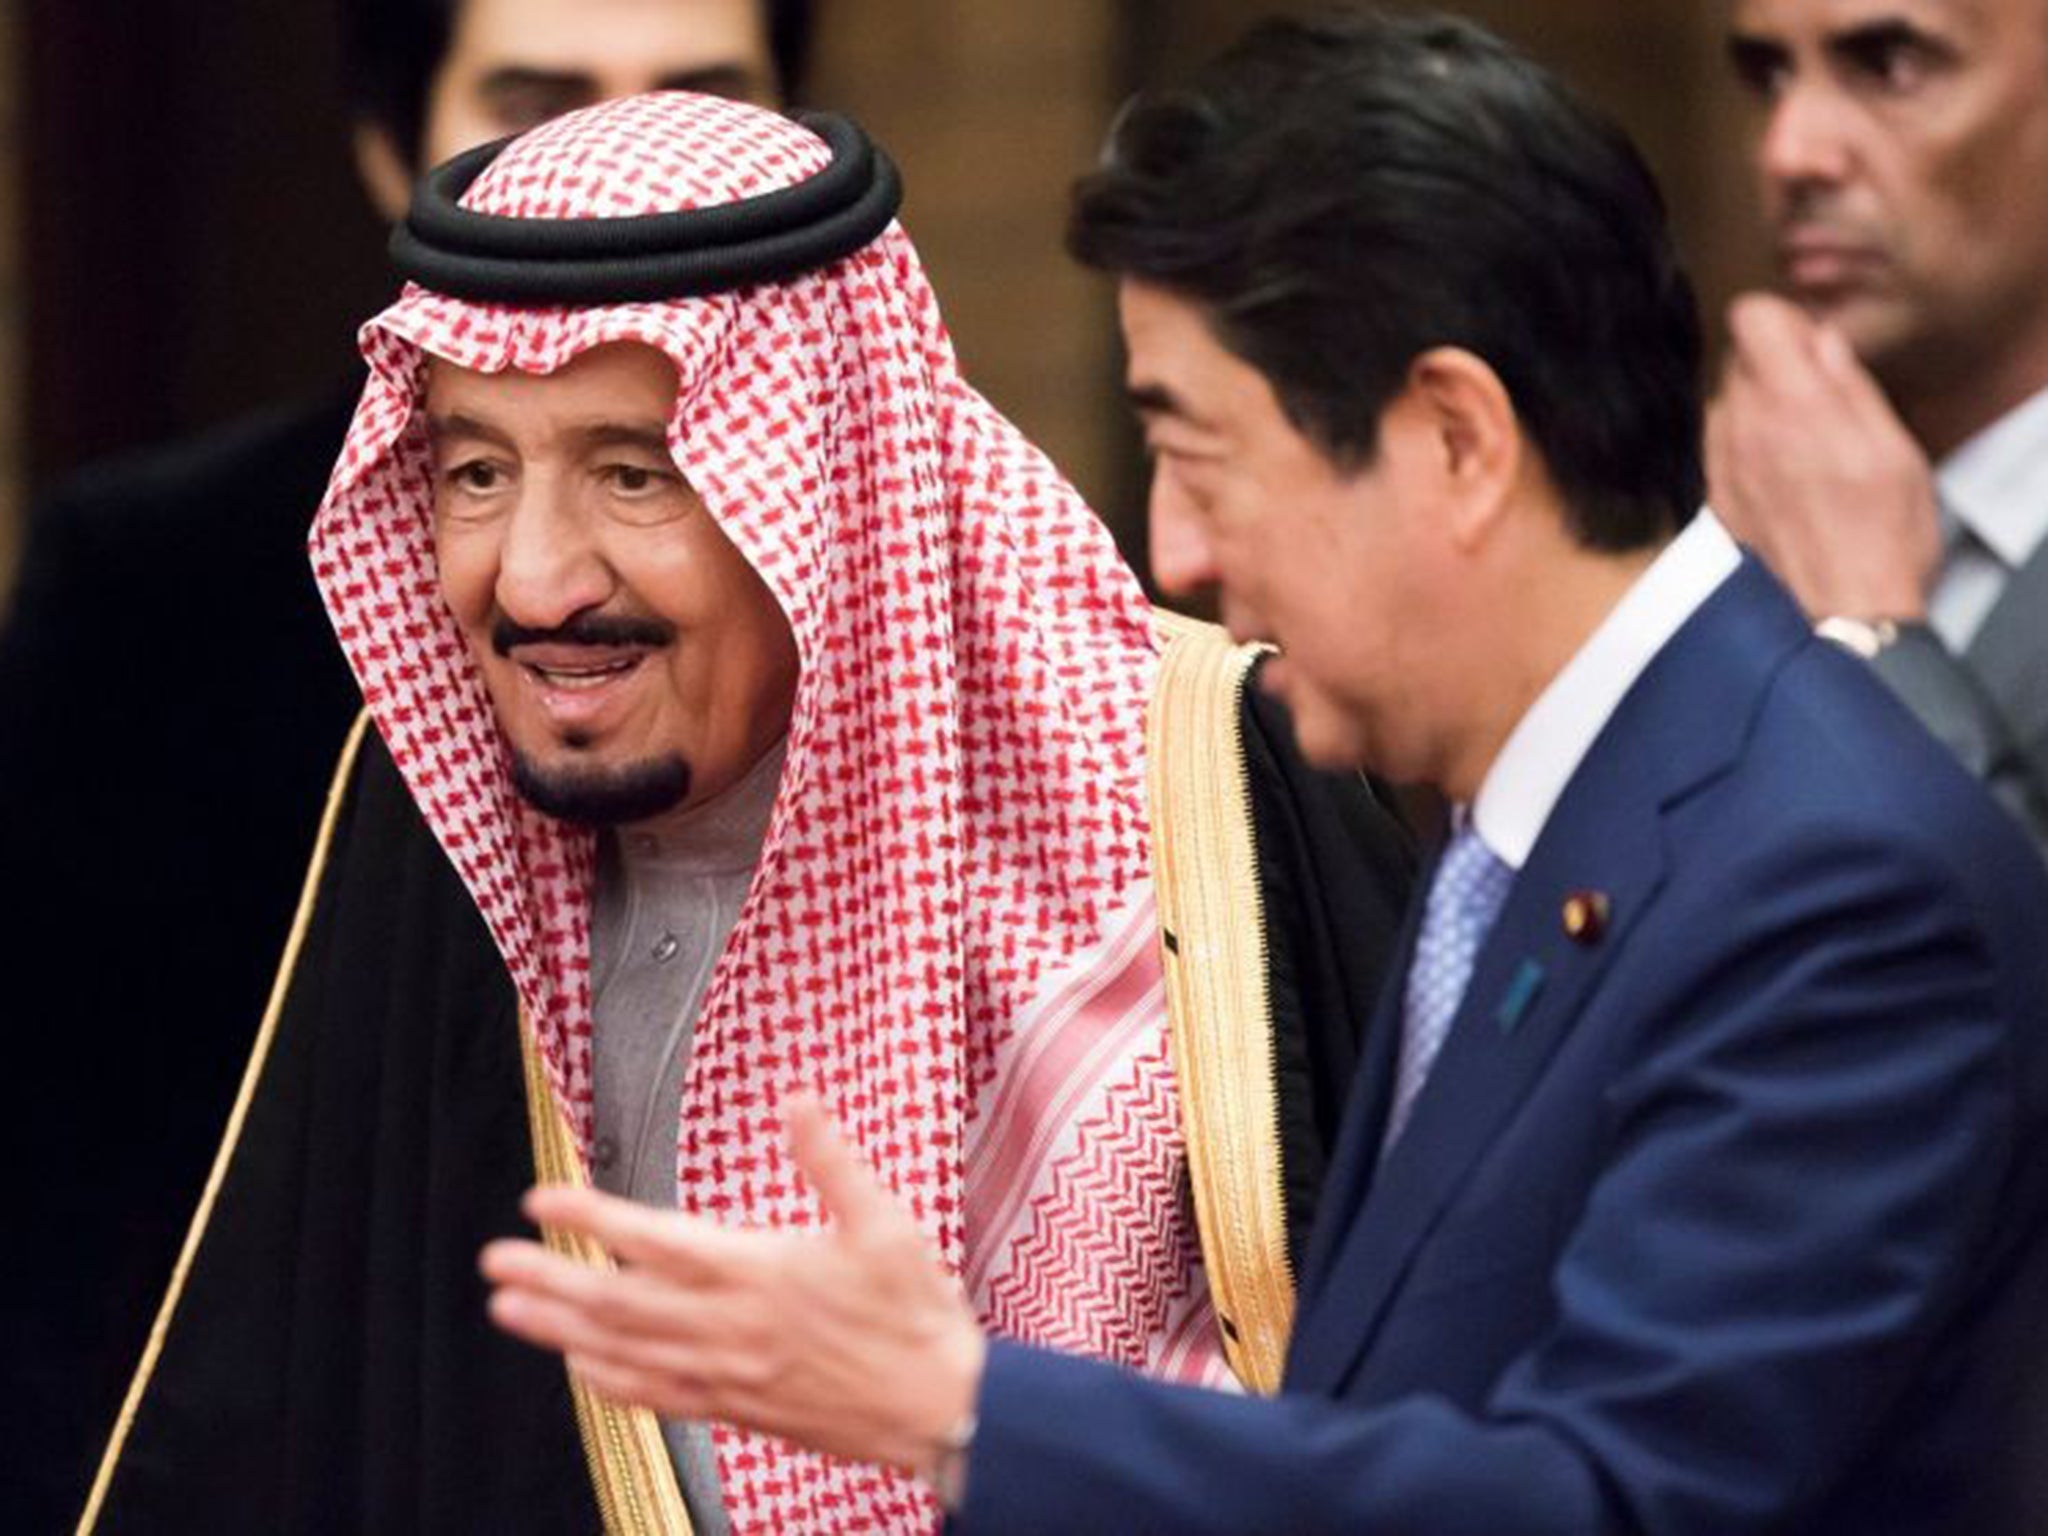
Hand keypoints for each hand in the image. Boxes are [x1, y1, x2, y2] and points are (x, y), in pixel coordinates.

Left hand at [480, 1092, 986, 1479]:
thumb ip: (833, 1161)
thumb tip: (798, 1101)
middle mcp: (732, 1327)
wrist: (942, 1410)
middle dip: (550, 1280)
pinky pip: (658, 1397)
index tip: (544, 1199)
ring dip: (561, 1331)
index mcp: (761, 1273)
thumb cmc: (917, 1317)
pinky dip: (610, 1382)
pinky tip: (583, 1370)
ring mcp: (730, 1373)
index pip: (655, 1240)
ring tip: (511, 1312)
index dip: (592, 1217)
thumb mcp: (888, 1223)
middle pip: (619, 1302)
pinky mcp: (739, 1408)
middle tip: (496, 1264)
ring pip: (625, 1353)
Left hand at [1707, 292, 1939, 619]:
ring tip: (1803, 446)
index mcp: (1793, 403)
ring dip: (1759, 408)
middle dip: (1776, 366)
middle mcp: (1743, 426)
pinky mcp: (1713, 495)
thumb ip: (1849, 385)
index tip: (1811, 343)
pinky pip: (1720, 445)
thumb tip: (1822, 339)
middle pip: (1739, 359)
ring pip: (1728, 402)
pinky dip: (1745, 446)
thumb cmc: (1883, 533)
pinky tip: (1781, 476)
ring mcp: (1720, 462)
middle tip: (1819, 400)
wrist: (1842, 611)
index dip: (1782, 319)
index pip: (1751, 317)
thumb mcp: (1893, 447)